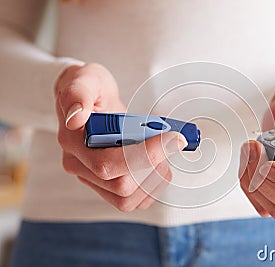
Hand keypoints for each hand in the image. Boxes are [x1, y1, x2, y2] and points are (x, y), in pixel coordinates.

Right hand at [55, 63, 186, 211]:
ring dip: (155, 176)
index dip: (145, 155)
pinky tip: (158, 162)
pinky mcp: (109, 188)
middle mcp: (80, 167)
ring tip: (162, 148)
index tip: (173, 137)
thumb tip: (75, 117)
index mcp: (73, 143)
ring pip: (129, 199)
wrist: (93, 101)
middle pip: (122, 186)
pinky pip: (135, 200)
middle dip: (154, 163)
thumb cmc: (90, 89)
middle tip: (170, 138)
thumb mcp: (85, 79)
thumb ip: (78, 94)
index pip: (107, 164)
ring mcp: (94, 180)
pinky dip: (154, 184)